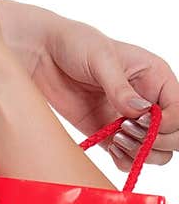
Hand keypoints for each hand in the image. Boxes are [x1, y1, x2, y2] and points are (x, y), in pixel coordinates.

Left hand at [22, 17, 178, 171]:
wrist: (39, 53)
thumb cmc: (73, 42)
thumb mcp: (100, 57)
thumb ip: (120, 87)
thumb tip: (141, 112)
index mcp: (156, 77)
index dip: (168, 123)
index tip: (141, 122)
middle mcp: (149, 100)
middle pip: (176, 135)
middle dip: (158, 141)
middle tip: (127, 130)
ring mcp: (130, 119)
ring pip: (156, 152)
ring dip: (141, 153)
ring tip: (116, 138)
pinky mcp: (110, 133)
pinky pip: (129, 158)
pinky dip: (125, 161)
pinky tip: (111, 148)